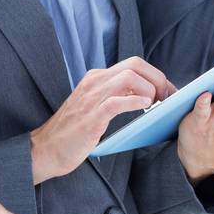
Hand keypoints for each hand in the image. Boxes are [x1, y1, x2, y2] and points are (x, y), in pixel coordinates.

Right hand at [31, 58, 176, 183]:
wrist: (45, 150)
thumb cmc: (73, 132)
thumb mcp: (95, 106)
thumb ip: (115, 96)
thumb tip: (145, 94)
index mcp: (96, 78)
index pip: (134, 64)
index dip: (156, 75)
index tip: (169, 91)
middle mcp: (94, 82)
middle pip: (135, 64)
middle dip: (157, 78)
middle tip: (167, 98)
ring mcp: (91, 97)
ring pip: (129, 77)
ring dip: (150, 90)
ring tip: (155, 105)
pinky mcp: (90, 116)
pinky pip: (116, 102)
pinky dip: (134, 102)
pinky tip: (144, 107)